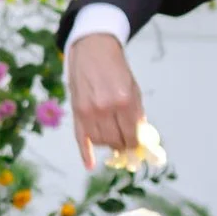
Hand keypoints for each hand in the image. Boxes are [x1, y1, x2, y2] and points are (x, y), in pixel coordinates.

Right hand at [67, 29, 145, 167]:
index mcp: (124, 101)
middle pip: (115, 141)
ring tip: (112, 139)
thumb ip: (136, 114)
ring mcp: (88, 111)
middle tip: (127, 145)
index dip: (136, 144)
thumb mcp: (133, 89)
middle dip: (123, 145)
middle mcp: (105, 108)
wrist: (92, 51)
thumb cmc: (116, 69)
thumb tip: (140, 137)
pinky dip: (85, 153)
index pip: (132, 135)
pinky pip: (80, 137)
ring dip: (108, 144)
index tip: (138, 147)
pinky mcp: (76, 112)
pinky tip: (90, 164)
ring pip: (100, 141)